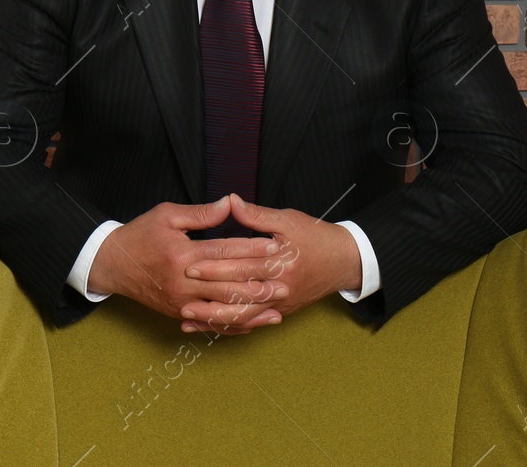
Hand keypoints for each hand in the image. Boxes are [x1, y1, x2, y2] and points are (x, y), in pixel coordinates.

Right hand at [86, 196, 289, 335]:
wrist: (112, 265)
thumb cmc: (140, 235)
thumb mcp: (166, 215)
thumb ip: (200, 213)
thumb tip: (230, 204)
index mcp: (182, 255)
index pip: (225, 253)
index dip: (252, 250)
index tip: (276, 247)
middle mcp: (183, 283)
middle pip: (229, 284)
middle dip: (259, 283)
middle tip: (286, 281)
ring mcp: (181, 302)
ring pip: (223, 310)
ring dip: (252, 310)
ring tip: (277, 307)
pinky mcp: (179, 314)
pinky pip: (210, 323)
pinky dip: (232, 325)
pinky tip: (252, 323)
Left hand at [180, 194, 360, 332]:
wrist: (345, 261)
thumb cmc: (316, 237)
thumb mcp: (288, 220)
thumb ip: (256, 215)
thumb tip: (230, 201)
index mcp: (280, 263)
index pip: (240, 266)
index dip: (213, 266)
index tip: (189, 264)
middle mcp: (280, 288)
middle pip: (238, 294)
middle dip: (207, 294)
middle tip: (181, 292)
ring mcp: (280, 304)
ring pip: (244, 317)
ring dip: (215, 319)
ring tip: (188, 318)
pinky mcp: (281, 312)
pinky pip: (252, 323)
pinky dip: (230, 326)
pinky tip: (212, 326)